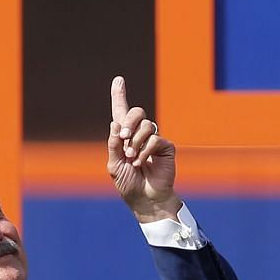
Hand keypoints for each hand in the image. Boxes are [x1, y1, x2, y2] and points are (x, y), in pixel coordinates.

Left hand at [106, 76, 180, 221]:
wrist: (145, 200)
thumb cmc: (128, 184)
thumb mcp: (114, 165)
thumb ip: (114, 145)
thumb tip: (115, 124)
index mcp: (124, 137)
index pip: (121, 112)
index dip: (119, 95)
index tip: (118, 79)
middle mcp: (139, 135)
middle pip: (136, 112)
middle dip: (129, 122)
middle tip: (124, 138)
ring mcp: (154, 140)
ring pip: (147, 126)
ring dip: (136, 142)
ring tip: (132, 158)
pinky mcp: (166, 148)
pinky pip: (156, 139)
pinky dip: (146, 151)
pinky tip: (141, 163)